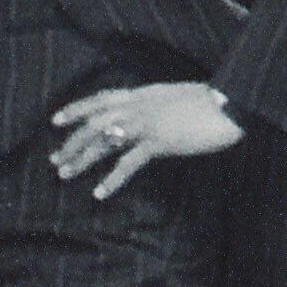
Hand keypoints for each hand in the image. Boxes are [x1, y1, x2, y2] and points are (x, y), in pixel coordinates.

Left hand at [49, 82, 243, 198]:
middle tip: (54, 159)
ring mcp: (148, 123)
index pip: (100, 98)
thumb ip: (157, 106)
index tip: (56, 120)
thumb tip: (148, 115)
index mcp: (143, 94)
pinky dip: (112, 179)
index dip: (76, 108)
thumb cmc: (211, 103)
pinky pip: (128, 163)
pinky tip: (100, 192)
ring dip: (82, 158)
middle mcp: (139, 106)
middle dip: (72, 140)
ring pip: (104, 140)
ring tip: (65, 174)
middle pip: (94, 122)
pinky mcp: (160, 142)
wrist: (231, 104)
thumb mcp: (176, 98)